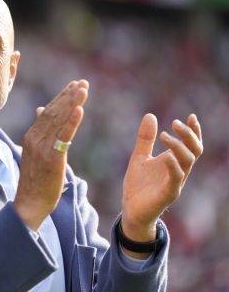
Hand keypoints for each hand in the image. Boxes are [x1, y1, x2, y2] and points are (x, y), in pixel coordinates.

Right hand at [14, 80, 88, 230]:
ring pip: (59, 120)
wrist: (28, 203)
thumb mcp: (35, 152)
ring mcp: (42, 148)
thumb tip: (40, 110)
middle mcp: (35, 138)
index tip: (74, 85)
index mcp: (31, 136)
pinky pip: (63, 137)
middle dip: (69, 96)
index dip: (61, 97)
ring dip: (72, 103)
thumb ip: (40, 131)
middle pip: (54, 112)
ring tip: (84, 89)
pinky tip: (80, 110)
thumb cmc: (35, 180)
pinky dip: (71, 122)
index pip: (48, 111)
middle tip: (83, 82)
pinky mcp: (52, 159)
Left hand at [121, 113, 202, 246]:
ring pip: (188, 162)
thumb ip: (145, 139)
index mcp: (174, 162)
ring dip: (178, 147)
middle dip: (188, 135)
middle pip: (194, 151)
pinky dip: (173, 166)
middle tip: (175, 123)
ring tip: (164, 135)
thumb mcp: (139, 156)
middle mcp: (178, 171)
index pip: (191, 145)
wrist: (131, 209)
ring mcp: (175, 182)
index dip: (194, 131)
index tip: (191, 116)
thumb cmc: (138, 185)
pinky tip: (166, 156)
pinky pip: (176, 179)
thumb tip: (151, 115)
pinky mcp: (168, 194)